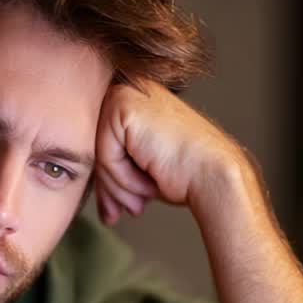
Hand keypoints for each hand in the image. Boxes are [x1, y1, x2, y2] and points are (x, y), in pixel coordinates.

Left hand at [93, 80, 249, 224]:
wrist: (214, 176)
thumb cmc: (184, 175)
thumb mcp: (139, 168)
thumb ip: (113, 166)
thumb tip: (89, 188)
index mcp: (134, 98)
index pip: (102, 143)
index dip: (107, 181)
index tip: (113, 211)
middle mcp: (128, 87)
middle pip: (95, 146)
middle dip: (106, 187)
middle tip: (116, 214)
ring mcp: (125, 91)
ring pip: (97, 152)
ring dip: (117, 187)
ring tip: (140, 202)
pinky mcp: (123, 105)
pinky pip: (105, 154)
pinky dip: (123, 177)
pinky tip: (149, 182)